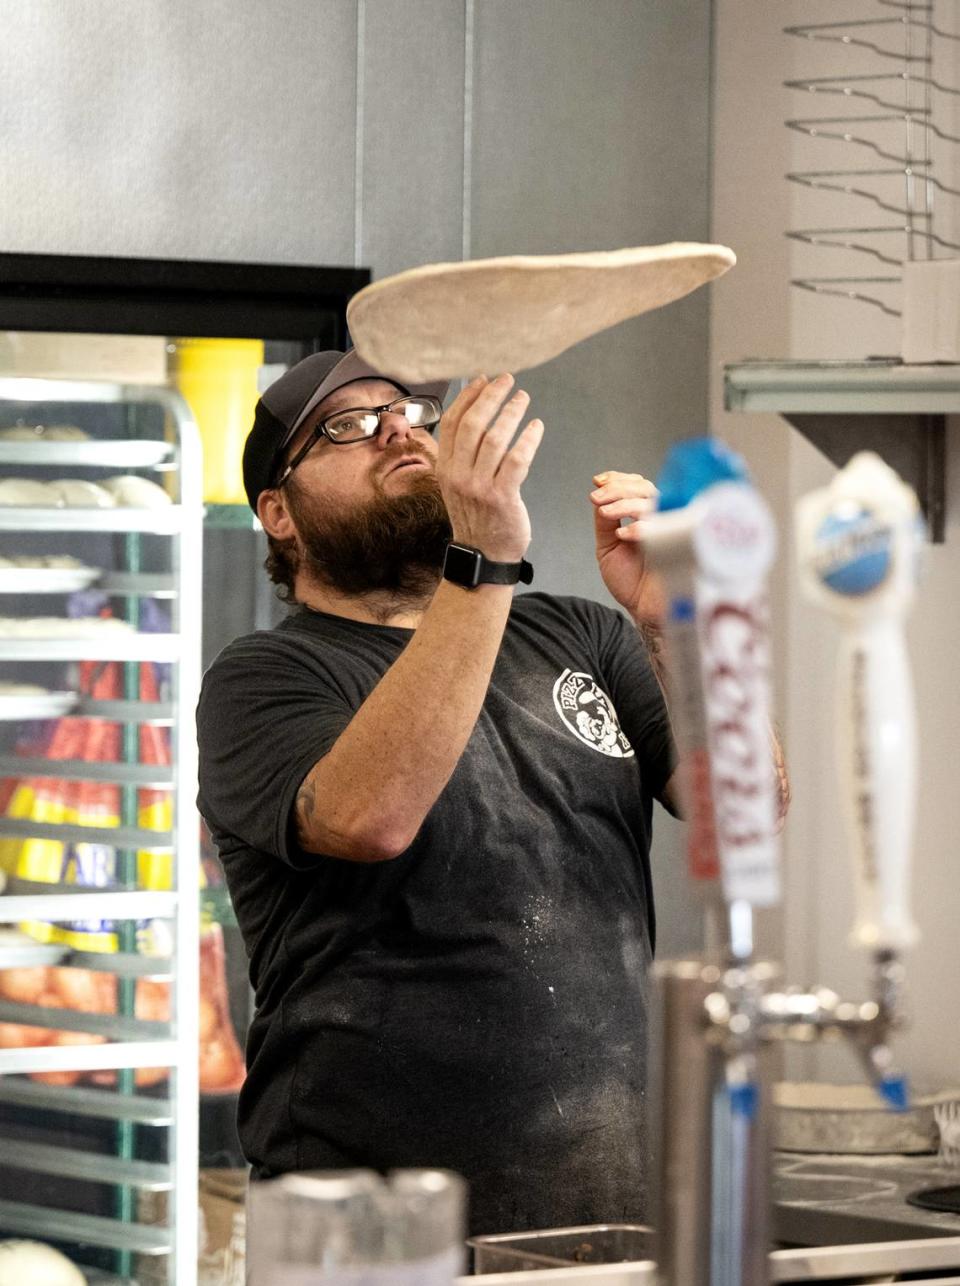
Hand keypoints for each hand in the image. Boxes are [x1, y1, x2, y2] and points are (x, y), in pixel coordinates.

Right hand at [437, 374, 543, 562]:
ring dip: (511, 412)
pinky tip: (536, 427)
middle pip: (472, 424)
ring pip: (495, 438)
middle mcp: (458, 475)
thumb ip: (462, 455)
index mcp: (445, 468)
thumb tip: (475, 416)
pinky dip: (528, 439)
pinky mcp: (502, 496)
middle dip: (491, 397)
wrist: (484, 555)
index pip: (452, 422)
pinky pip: (517, 459)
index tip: (482, 379)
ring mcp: (479, 487)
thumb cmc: (476, 517)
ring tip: (523, 399)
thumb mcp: (458, 484)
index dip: (468, 397)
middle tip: (507, 380)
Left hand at [590, 470, 665, 626]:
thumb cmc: (631, 581)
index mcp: (646, 517)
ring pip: (655, 503)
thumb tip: (598, 497)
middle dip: (618, 489)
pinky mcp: (679, 547)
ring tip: (605, 513)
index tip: (598, 481)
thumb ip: (604, 523)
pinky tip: (624, 534)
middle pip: (647, 489)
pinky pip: (665, 529)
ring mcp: (671, 532)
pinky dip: (642, 527)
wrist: (643, 610)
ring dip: (626, 503)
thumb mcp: (608, 548)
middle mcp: (661, 520)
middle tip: (597, 497)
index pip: (637, 486)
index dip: (618, 479)